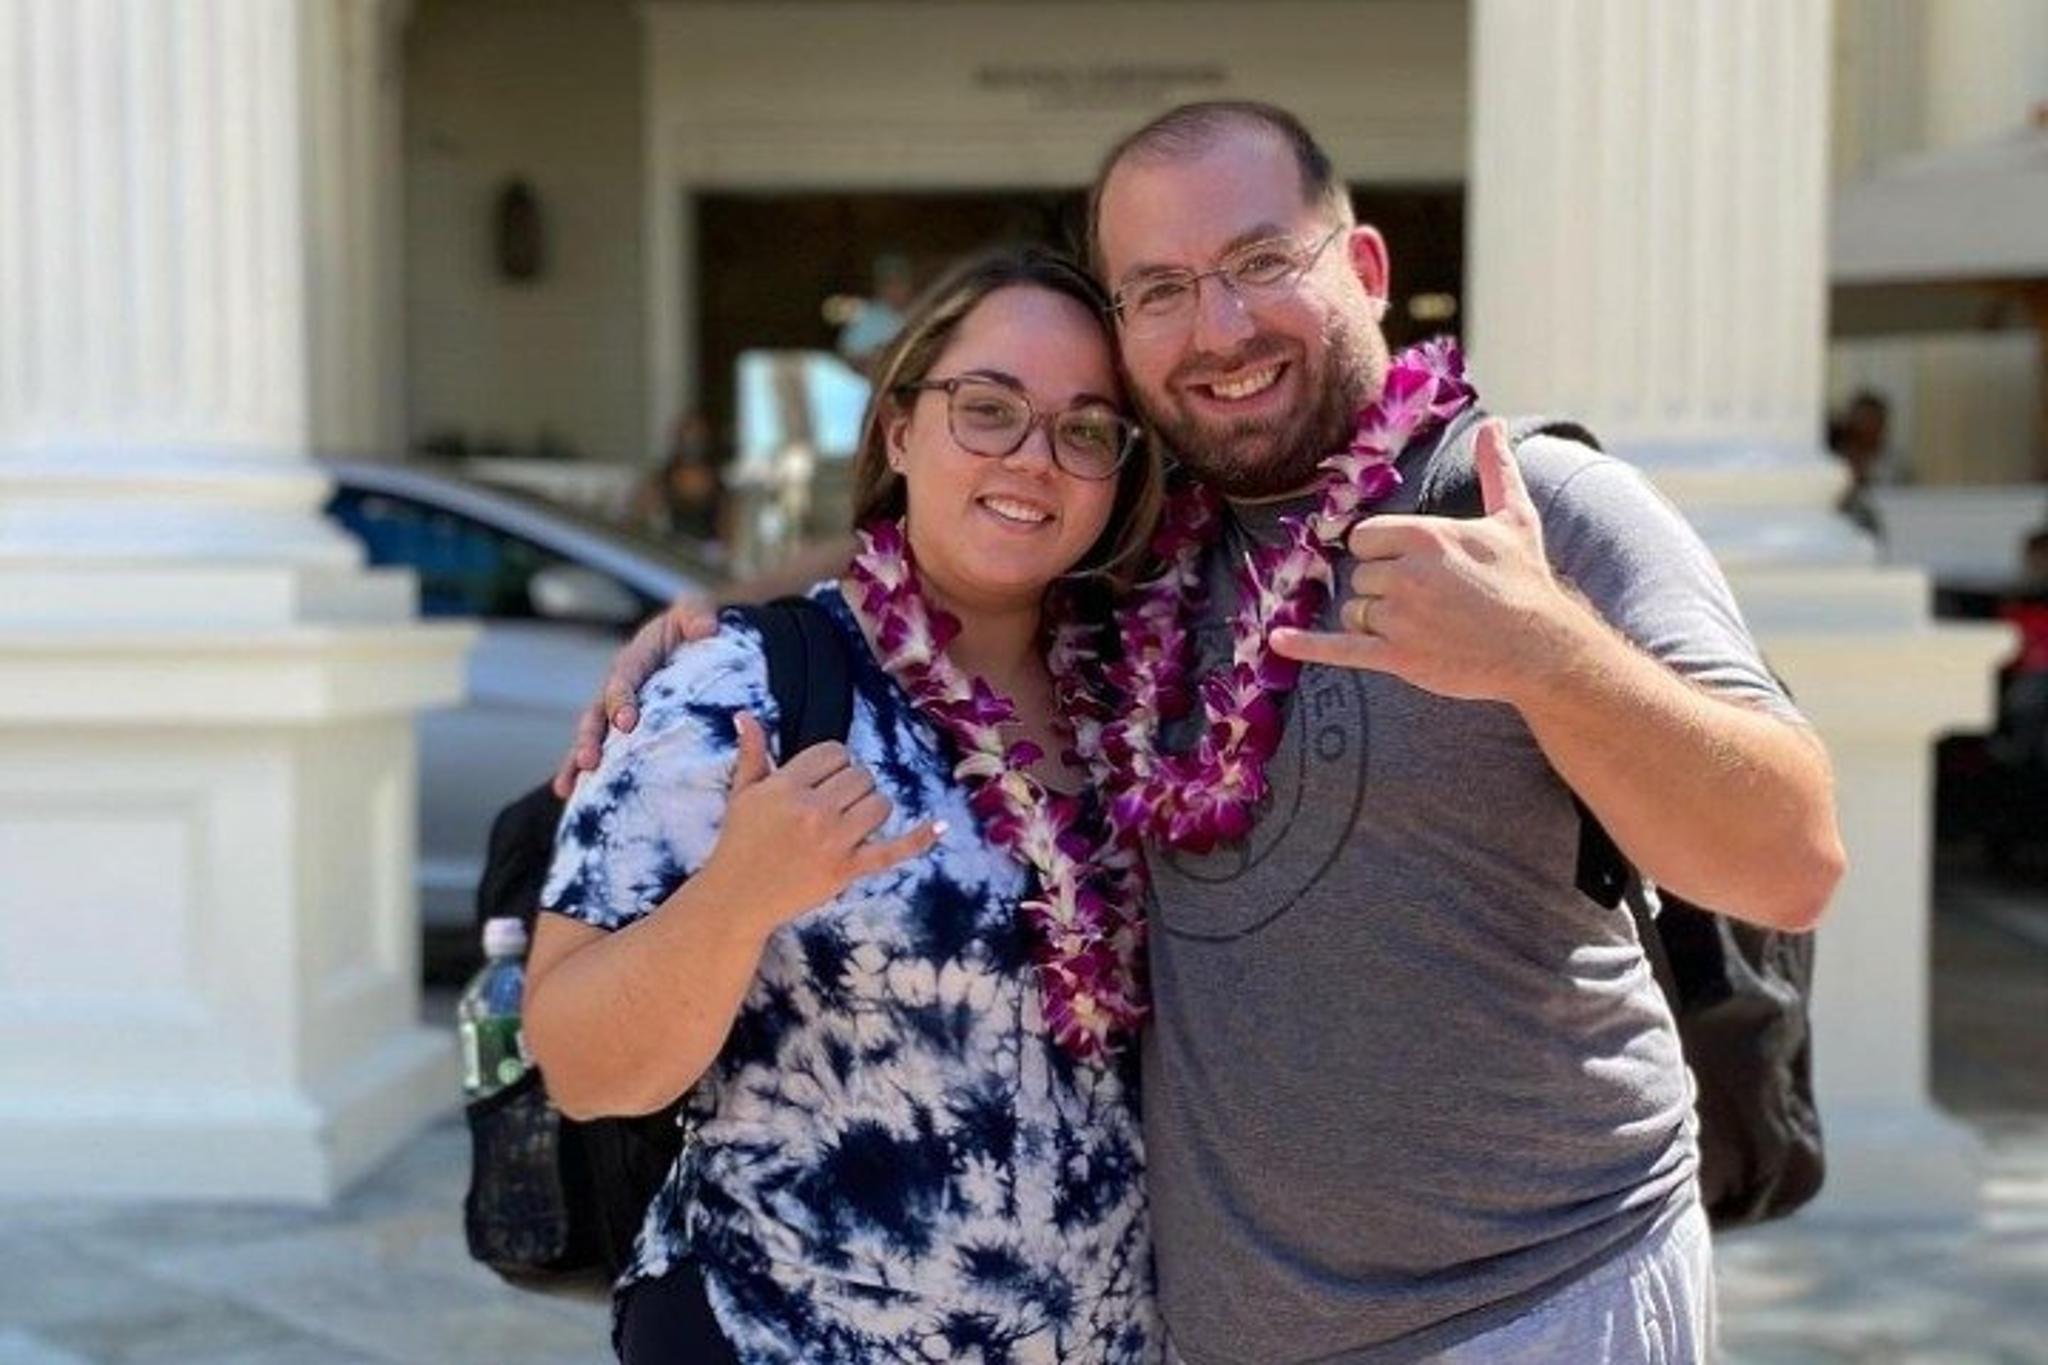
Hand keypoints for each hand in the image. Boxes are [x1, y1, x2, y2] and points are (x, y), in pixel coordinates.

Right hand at [551, 595, 722, 797]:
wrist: (693, 645)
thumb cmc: (692, 628)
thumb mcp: (695, 614)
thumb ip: (697, 614)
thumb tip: (705, 628)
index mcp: (633, 660)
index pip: (623, 680)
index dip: (621, 700)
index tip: (626, 723)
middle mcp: (617, 688)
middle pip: (596, 714)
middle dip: (590, 738)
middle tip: (589, 761)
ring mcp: (615, 711)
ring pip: (591, 737)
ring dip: (577, 761)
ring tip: (567, 786)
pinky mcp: (622, 732)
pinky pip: (603, 753)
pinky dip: (585, 774)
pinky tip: (570, 797)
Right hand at [701, 713, 942, 931]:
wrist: (738, 896)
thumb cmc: (739, 842)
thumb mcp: (740, 793)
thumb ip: (751, 753)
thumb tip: (746, 714)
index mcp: (787, 787)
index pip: (835, 753)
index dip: (833, 764)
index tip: (821, 781)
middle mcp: (813, 810)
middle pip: (861, 776)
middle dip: (851, 786)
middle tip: (832, 804)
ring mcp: (834, 841)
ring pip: (879, 804)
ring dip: (871, 808)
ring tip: (849, 821)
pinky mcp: (848, 869)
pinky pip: (892, 850)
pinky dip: (920, 839)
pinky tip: (941, 825)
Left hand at [1270, 420, 1592, 702]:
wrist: (1542, 647)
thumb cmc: (1526, 581)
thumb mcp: (1514, 518)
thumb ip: (1495, 469)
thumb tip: (1494, 424)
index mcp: (1425, 537)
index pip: (1363, 538)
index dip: (1380, 551)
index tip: (1409, 564)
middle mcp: (1406, 575)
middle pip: (1359, 575)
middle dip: (1384, 588)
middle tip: (1429, 600)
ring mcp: (1400, 618)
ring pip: (1356, 612)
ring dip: (1377, 621)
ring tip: (1424, 626)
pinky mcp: (1399, 657)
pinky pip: (1340, 649)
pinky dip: (1307, 646)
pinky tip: (1277, 640)